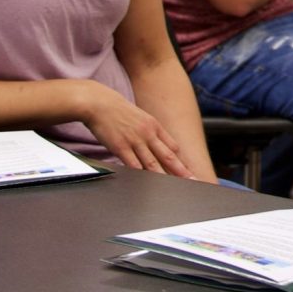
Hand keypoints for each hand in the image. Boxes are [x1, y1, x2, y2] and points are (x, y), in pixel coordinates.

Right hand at [75, 85, 192, 177]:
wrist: (99, 103)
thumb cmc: (117, 110)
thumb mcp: (139, 117)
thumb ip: (149, 130)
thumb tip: (155, 142)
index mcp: (154, 125)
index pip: (173, 146)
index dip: (181, 160)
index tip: (188, 171)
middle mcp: (148, 133)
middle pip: (168, 156)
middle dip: (181, 170)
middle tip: (193, 180)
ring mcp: (135, 141)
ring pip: (152, 163)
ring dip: (164, 177)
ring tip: (174, 187)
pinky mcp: (121, 147)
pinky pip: (133, 164)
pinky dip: (140, 175)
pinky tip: (146, 184)